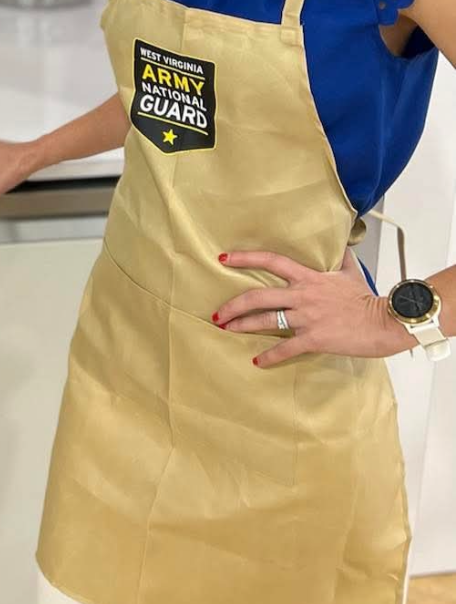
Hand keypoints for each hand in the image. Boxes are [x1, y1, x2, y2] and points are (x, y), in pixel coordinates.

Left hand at [212, 249, 412, 366]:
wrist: (386, 322)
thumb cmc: (367, 298)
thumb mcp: (350, 272)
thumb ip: (339, 257)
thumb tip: (339, 242)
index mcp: (308, 277)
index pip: (271, 261)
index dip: (245, 258)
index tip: (223, 258)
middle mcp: (302, 295)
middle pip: (257, 296)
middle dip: (233, 305)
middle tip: (217, 312)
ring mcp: (307, 317)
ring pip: (265, 321)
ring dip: (242, 326)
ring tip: (226, 329)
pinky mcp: (314, 338)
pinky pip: (286, 349)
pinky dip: (270, 356)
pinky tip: (258, 361)